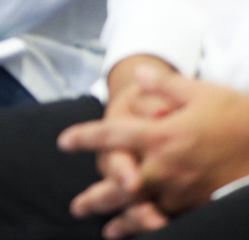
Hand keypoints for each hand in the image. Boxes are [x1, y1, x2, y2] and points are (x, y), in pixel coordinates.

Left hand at [61, 67, 248, 226]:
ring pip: (146, 209)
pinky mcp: (204, 202)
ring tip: (107, 230)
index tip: (64, 142)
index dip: (85, 138)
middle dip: (96, 197)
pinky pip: (174, 218)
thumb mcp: (200, 91)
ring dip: (125, 220)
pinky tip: (149, 231)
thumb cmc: (238, 115)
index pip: (112, 136)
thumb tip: (139, 72)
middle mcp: (168, 166)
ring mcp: (186, 189)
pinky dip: (156, 226)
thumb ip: (164, 83)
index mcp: (161, 135)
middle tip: (76, 207)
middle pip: (121, 185)